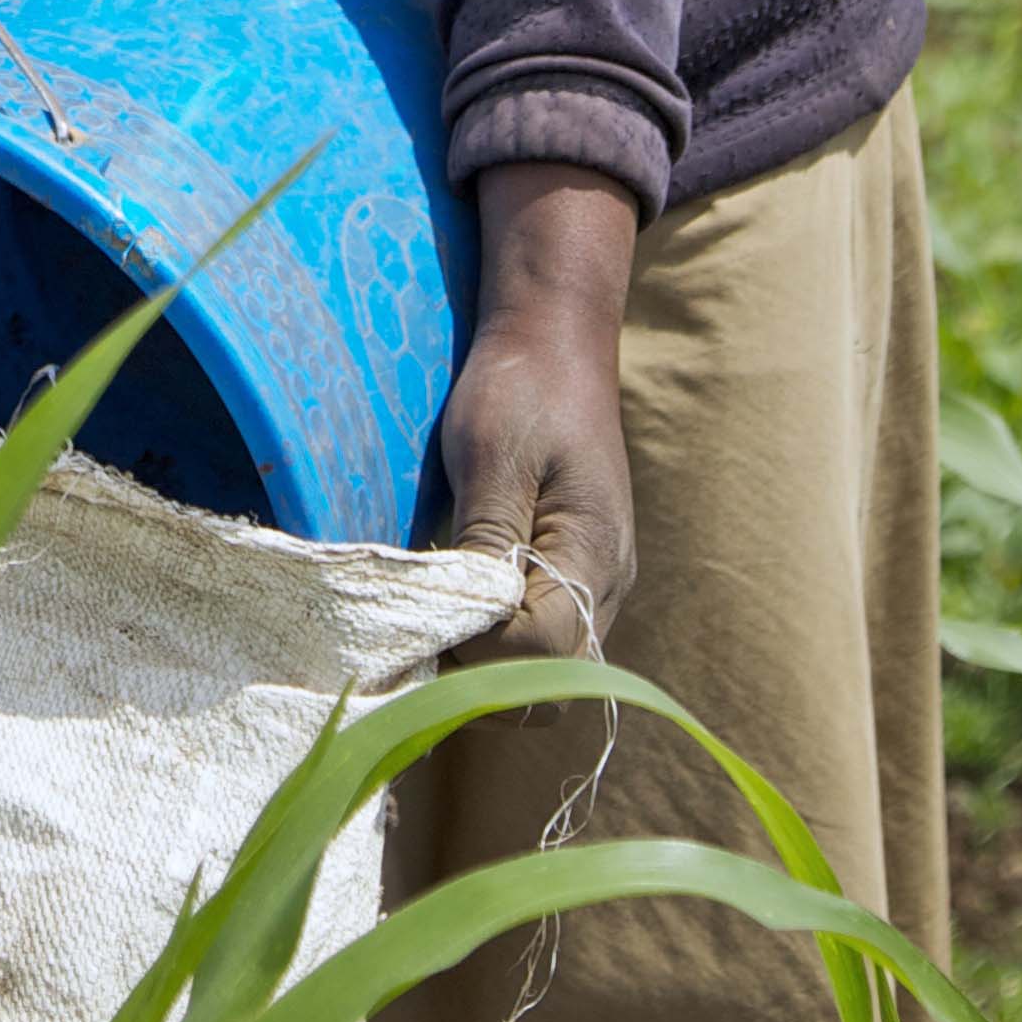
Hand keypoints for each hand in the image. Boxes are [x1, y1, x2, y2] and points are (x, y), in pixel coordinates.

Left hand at [441, 162, 639, 659]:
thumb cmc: (519, 390)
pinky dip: (499, 640)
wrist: (554, 342)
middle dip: (482, 673)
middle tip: (413, 637)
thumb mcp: (491, 459)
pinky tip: (453, 612)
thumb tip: (465, 623)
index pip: (542, 651)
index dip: (477, 652)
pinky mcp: (577, 573)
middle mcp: (609, 582)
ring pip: (550, 668)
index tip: (416, 625)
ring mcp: (599, 582)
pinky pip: (546, 635)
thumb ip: (485, 544)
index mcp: (593, 554)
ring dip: (488, 663)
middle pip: (552, 679)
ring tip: (426, 627)